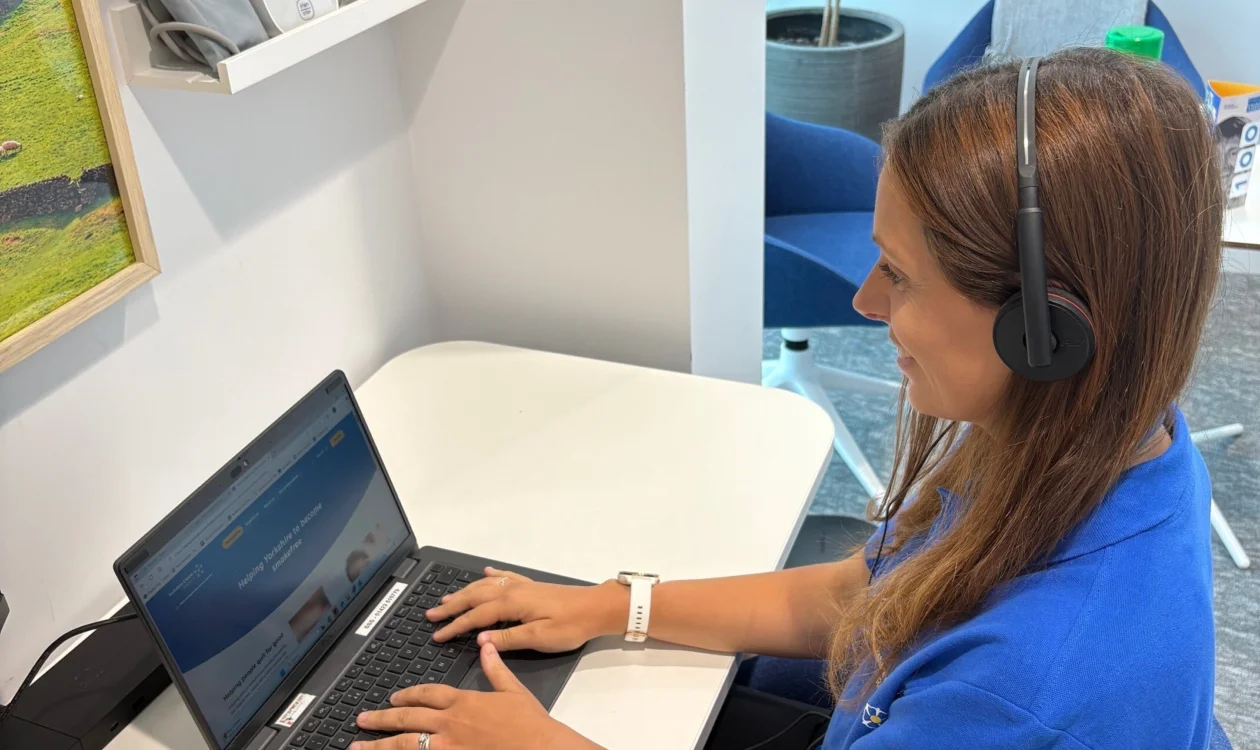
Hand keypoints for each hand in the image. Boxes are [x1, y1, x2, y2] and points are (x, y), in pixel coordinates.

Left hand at [349, 644, 596, 749]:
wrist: (541, 748)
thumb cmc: (531, 723)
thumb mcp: (514, 691)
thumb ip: (495, 669)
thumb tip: (486, 646)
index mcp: (464, 702)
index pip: (428, 694)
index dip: (408, 695)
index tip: (394, 698)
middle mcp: (451, 724)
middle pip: (408, 719)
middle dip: (382, 719)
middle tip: (361, 719)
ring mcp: (449, 747)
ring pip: (405, 745)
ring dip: (379, 746)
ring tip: (356, 747)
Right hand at [426, 567, 626, 652]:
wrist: (596, 607)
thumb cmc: (571, 625)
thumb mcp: (539, 637)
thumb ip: (508, 638)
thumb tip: (480, 640)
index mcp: (511, 603)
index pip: (475, 616)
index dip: (454, 626)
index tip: (437, 635)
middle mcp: (512, 590)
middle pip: (474, 597)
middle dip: (451, 606)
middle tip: (431, 614)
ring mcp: (522, 585)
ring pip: (485, 586)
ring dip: (465, 592)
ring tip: (447, 598)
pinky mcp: (532, 586)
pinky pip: (505, 576)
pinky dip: (492, 575)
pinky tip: (486, 572)